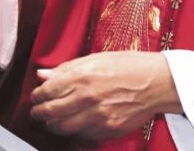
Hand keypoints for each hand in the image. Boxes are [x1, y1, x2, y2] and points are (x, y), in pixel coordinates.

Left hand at [30, 52, 180, 139]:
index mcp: (81, 76)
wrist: (157, 81)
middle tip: (38, 112)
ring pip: (63, 127)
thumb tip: (44, 74)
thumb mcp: (94, 59)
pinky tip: (75, 124)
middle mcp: (87, 97)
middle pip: (50, 112)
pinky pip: (83, 135)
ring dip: (53, 125)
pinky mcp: (108, 128)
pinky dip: (75, 131)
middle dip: (39, 113)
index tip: (36, 97)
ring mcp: (98, 115)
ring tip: (52, 121)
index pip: (47, 91)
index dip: (37, 96)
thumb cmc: (128, 65)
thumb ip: (66, 69)